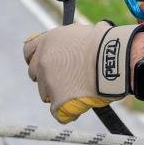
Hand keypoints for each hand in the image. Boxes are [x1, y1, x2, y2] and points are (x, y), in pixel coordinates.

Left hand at [22, 21, 142, 122]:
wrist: (115, 59)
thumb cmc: (106, 43)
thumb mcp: (82, 32)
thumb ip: (69, 41)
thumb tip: (72, 43)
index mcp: (48, 40)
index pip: (28, 50)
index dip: (35, 58)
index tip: (41, 63)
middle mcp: (43, 60)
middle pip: (35, 73)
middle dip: (46, 78)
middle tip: (63, 80)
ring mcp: (48, 81)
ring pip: (45, 93)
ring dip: (57, 94)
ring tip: (78, 92)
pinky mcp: (57, 100)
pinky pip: (58, 112)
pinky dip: (67, 112)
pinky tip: (80, 107)